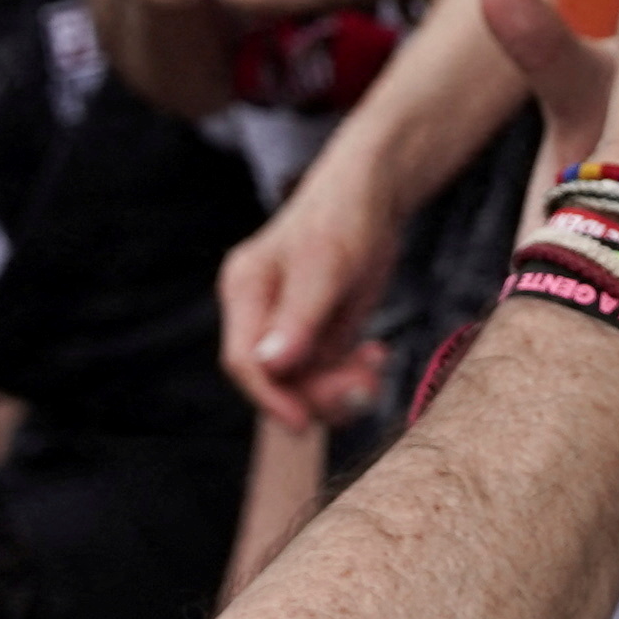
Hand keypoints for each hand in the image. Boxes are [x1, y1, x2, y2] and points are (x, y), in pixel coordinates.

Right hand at [222, 179, 400, 430]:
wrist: (375, 196)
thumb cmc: (345, 217)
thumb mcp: (326, 264)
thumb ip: (299, 318)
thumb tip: (268, 366)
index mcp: (245, 291)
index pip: (242, 361)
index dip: (270, 397)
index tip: (304, 422)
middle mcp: (259, 312)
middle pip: (276, 381)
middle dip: (318, 393)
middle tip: (366, 385)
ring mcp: (287, 326)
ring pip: (304, 385)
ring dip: (341, 387)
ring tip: (376, 363)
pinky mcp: (314, 333)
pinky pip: (326, 374)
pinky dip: (351, 375)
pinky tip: (376, 355)